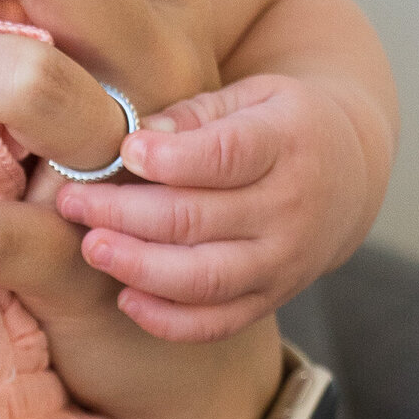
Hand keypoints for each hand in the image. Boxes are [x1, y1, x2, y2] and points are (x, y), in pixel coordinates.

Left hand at [59, 72, 386, 342]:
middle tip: (71, 200)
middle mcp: (291, 208)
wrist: (347, 174)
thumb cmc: (276, 124)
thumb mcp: (250, 96)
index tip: (123, 150)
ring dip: (137, 266)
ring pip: (203, 277)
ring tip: (92, 246)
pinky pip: (216, 323)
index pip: (225, 156)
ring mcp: (283, 260)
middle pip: (198, 219)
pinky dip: (167, 320)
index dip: (168, 158)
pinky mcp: (271, 298)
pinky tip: (125, 296)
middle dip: (123, 212)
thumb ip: (193, 113)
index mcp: (288, 142)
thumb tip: (137, 138)